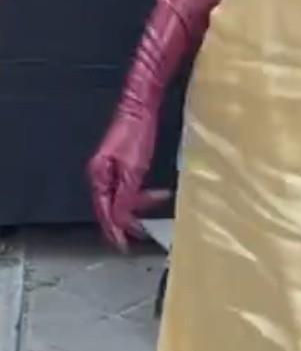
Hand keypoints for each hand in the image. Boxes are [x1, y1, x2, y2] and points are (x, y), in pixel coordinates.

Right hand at [87, 109, 169, 251]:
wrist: (142, 105)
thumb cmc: (137, 130)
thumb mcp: (134, 168)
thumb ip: (126, 195)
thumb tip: (120, 219)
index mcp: (99, 175)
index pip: (105, 212)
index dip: (115, 230)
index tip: (123, 245)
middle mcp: (101, 173)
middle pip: (111, 206)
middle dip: (127, 220)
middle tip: (142, 232)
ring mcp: (110, 167)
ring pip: (120, 197)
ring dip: (136, 206)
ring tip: (151, 212)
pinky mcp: (121, 161)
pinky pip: (126, 186)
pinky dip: (138, 195)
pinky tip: (150, 197)